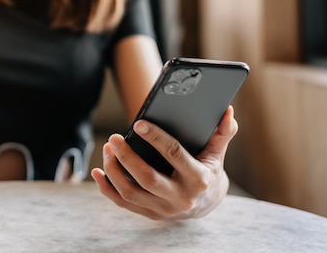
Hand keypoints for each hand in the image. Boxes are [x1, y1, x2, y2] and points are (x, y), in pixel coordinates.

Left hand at [91, 106, 237, 219]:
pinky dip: (107, 188)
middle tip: (113, 138)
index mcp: (198, 179)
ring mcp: (164, 209)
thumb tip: (228, 112)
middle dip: (126, 157)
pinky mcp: (150, 215)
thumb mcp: (217, 154)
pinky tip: (98, 172)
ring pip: (130, 192)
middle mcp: (180, 198)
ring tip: (107, 149)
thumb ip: (221, 134)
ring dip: (114, 170)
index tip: (138, 123)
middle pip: (146, 178)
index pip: (174, 155)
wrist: (206, 205)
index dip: (155, 138)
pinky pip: (123, 203)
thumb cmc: (209, 172)